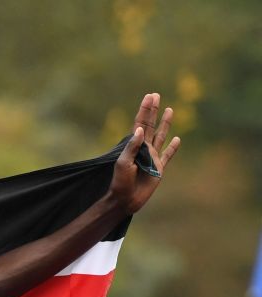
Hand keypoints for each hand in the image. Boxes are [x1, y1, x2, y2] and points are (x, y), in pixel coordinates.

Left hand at [108, 93, 180, 214]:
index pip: (140, 124)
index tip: (149, 96)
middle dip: (153, 111)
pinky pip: (168, 155)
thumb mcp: (123, 164)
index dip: (144, 110)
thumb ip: (132, 147)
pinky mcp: (159, 169)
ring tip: (169, 110)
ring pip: (161, 136)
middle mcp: (144, 149)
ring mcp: (152, 158)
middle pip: (151, 126)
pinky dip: (173, 147)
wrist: (126, 200)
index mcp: (134, 146)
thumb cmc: (121, 182)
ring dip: (165, 123)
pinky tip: (177, 139)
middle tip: (156, 95)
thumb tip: (140, 130)